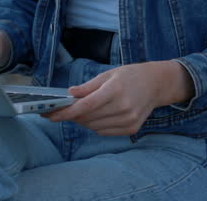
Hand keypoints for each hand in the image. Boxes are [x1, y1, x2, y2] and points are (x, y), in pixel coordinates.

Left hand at [43, 61, 193, 135]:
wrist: (156, 84)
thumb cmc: (129, 76)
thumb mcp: (108, 74)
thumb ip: (88, 86)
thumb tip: (69, 94)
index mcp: (115, 90)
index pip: (85, 106)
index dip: (66, 112)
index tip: (50, 114)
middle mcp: (123, 107)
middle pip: (87, 118)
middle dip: (71, 115)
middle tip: (59, 110)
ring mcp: (129, 120)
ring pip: (94, 127)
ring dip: (82, 121)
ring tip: (79, 111)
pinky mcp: (132, 128)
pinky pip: (104, 132)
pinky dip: (95, 126)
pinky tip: (95, 116)